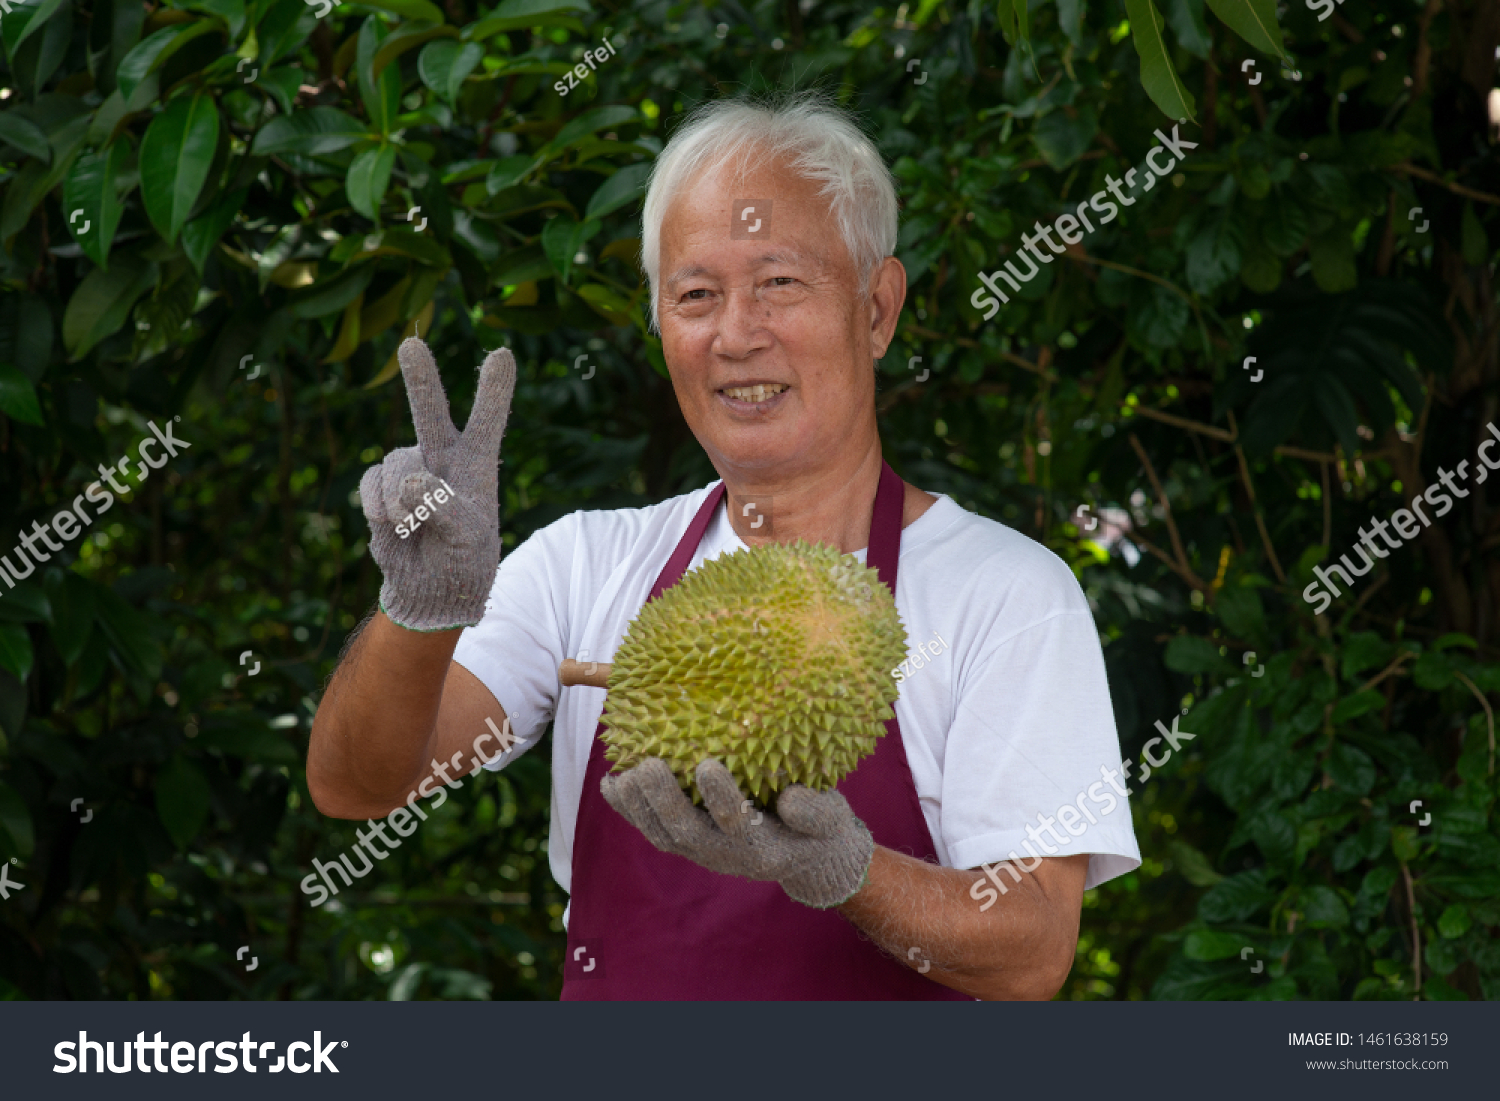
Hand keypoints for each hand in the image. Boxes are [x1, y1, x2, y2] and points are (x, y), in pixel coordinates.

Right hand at [359, 338, 516, 631]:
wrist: (431, 588)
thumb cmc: (463, 560)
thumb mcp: (468, 538)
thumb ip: (444, 507)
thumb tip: (408, 482)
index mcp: (477, 466)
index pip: (487, 423)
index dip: (493, 391)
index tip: (503, 354)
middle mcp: (442, 458)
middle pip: (429, 411)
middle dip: (420, 379)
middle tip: (410, 344)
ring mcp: (408, 470)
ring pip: (396, 464)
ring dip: (403, 501)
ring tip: (417, 526)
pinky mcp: (380, 487)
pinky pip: (372, 482)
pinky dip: (380, 507)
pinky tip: (395, 526)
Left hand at [600, 758, 875, 908]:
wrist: (806, 859)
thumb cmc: (821, 830)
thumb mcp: (832, 819)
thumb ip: (816, 811)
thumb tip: (789, 798)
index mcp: (764, 848)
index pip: (737, 825)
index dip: (720, 798)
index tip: (708, 764)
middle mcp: (727, 856)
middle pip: (688, 833)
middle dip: (665, 801)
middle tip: (649, 766)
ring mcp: (704, 852)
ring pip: (663, 836)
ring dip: (639, 807)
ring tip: (622, 774)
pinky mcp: (688, 844)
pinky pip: (653, 830)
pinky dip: (630, 810)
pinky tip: (612, 783)